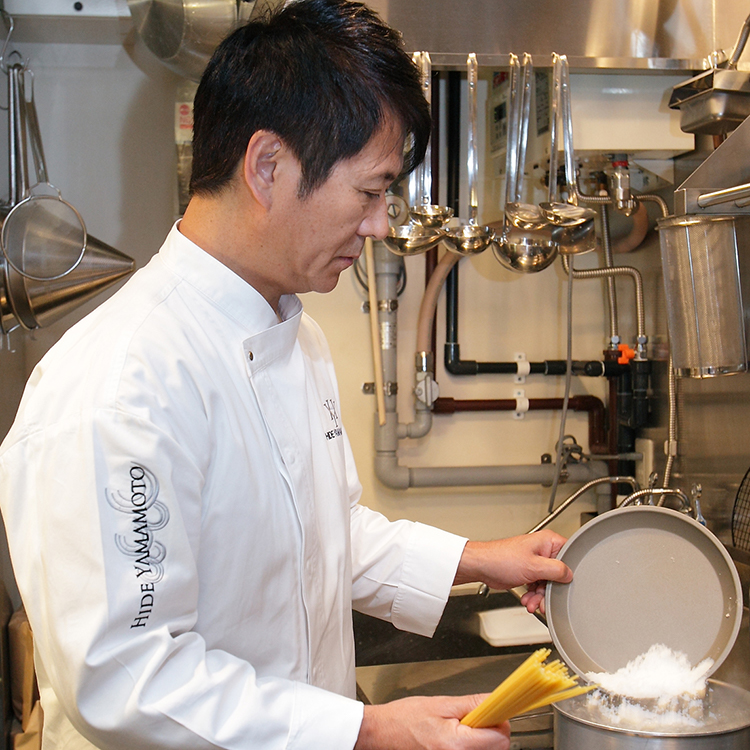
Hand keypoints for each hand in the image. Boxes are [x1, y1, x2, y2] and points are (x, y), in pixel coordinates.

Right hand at [354, 694, 510, 749]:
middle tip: (471, 718)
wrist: (382, 735)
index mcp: (457, 745)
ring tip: (459, 728)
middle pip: (497, 748)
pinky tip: (456, 738)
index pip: (500, 738)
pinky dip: (470, 746)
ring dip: (480, 739)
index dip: (500, 720)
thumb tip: (495, 701)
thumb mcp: (440, 703)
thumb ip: (471, 704)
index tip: (495, 711)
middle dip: (490, 730)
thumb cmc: (403, 719)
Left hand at [454, 530, 572, 613]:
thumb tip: (570, 574)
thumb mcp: (534, 566)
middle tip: (544, 601)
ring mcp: (536, 561)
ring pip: (548, 583)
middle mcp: (543, 550)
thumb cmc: (501, 559)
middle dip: (549, 591)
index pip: (569, 557)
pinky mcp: (529, 571)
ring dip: (540, 596)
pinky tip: (527, 600)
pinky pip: (538, 586)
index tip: (563, 585)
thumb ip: (556, 570)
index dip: (568, 573)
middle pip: (558, 574)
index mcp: (548, 542)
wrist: (483, 566)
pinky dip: (533, 595)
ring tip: (532, 603)